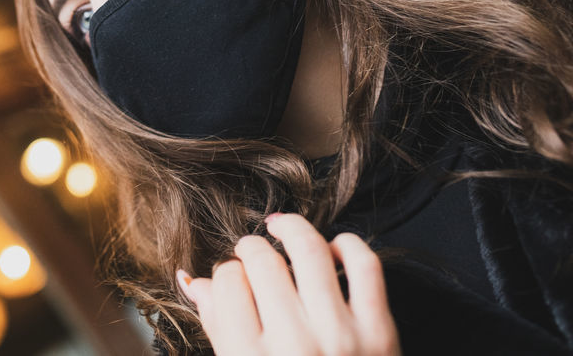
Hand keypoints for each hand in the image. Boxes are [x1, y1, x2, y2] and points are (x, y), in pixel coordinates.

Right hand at [176, 213, 400, 355]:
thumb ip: (219, 329)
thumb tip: (193, 281)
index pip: (227, 282)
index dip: (225, 272)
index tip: (232, 276)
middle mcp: (293, 345)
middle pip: (262, 261)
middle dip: (251, 247)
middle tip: (251, 251)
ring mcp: (340, 336)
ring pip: (309, 250)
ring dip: (291, 229)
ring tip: (282, 229)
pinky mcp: (380, 332)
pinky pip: (365, 265)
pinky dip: (348, 244)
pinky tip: (333, 248)